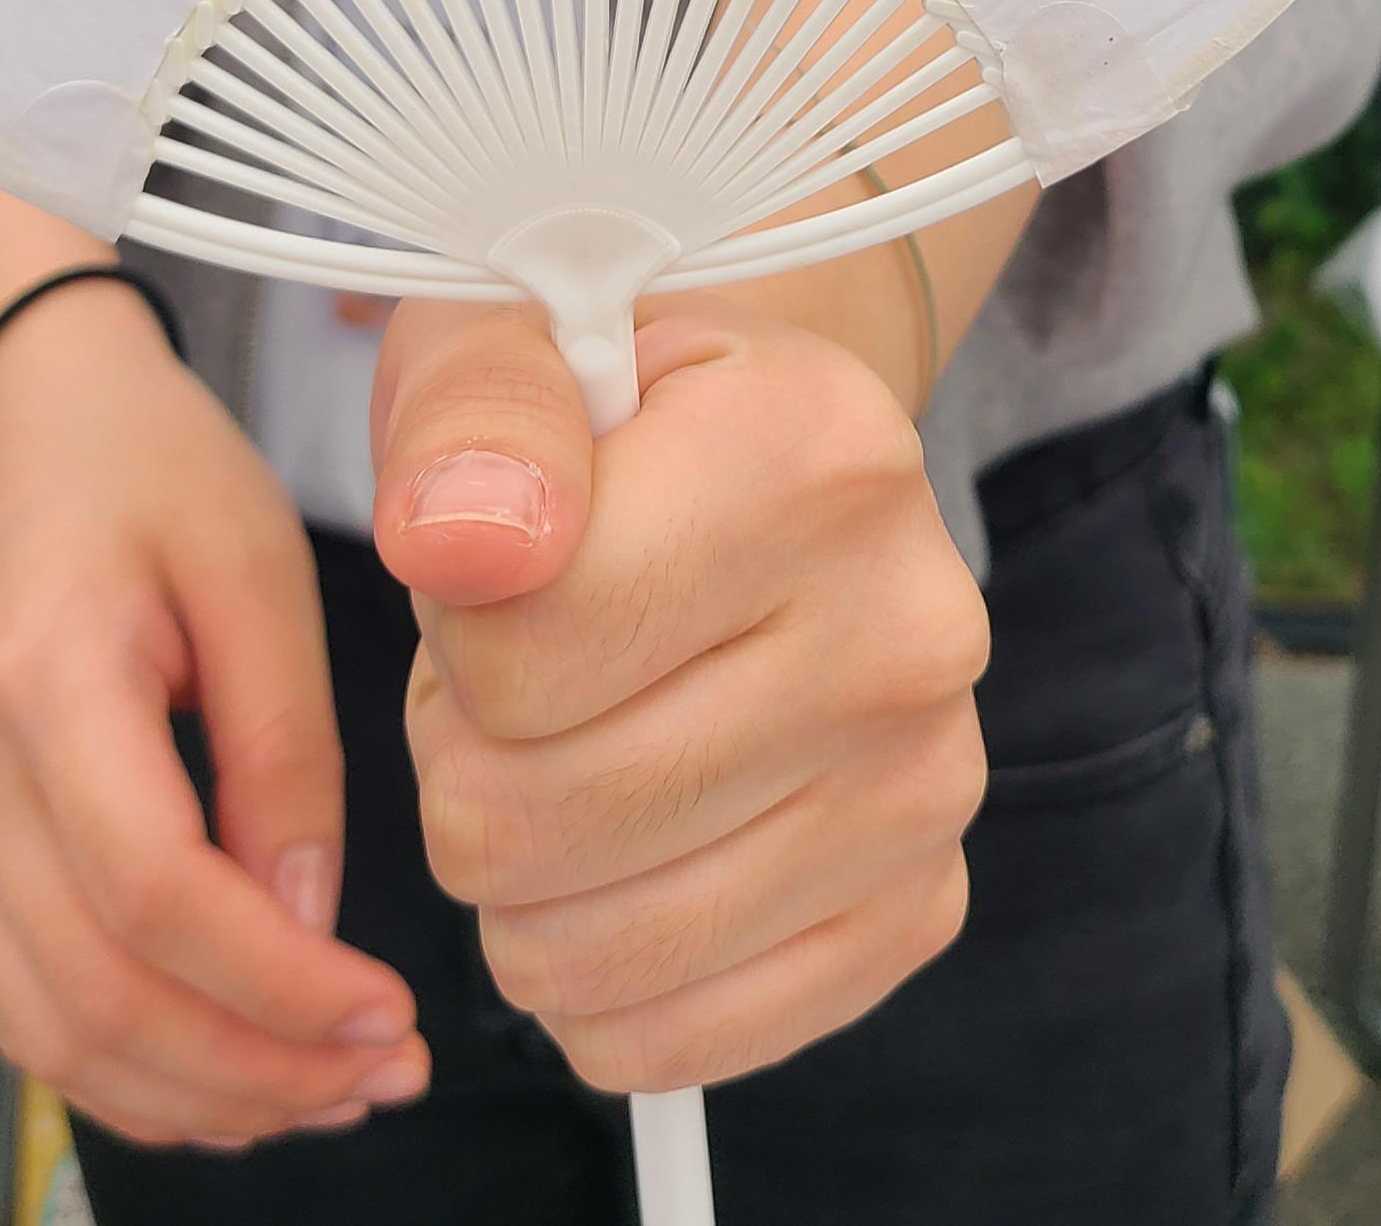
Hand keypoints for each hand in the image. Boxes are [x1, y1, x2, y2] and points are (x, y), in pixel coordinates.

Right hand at [0, 282, 428, 1147]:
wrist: (27, 420)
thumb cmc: (148, 468)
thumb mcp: (257, 564)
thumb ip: (285, 744)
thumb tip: (310, 915)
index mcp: (43, 680)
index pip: (152, 895)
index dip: (274, 984)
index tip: (386, 1014)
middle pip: (96, 996)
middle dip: (254, 1069)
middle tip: (383, 1073)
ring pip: (51, 1034)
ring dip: (197, 1094)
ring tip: (330, 1088)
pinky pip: (23, 1008)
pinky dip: (130, 1068)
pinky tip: (235, 1069)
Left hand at [371, 300, 988, 1092]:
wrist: (756, 455)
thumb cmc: (600, 413)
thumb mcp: (505, 342)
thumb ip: (473, 414)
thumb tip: (457, 546)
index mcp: (818, 453)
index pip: (517, 651)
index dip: (452, 626)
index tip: (501, 558)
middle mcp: (909, 624)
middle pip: (529, 819)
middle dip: (467, 754)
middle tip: (520, 665)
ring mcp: (928, 782)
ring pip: (579, 950)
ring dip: (516, 867)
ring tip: (569, 736)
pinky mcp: (917, 907)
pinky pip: (661, 1038)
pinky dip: (588, 975)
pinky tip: (617, 847)